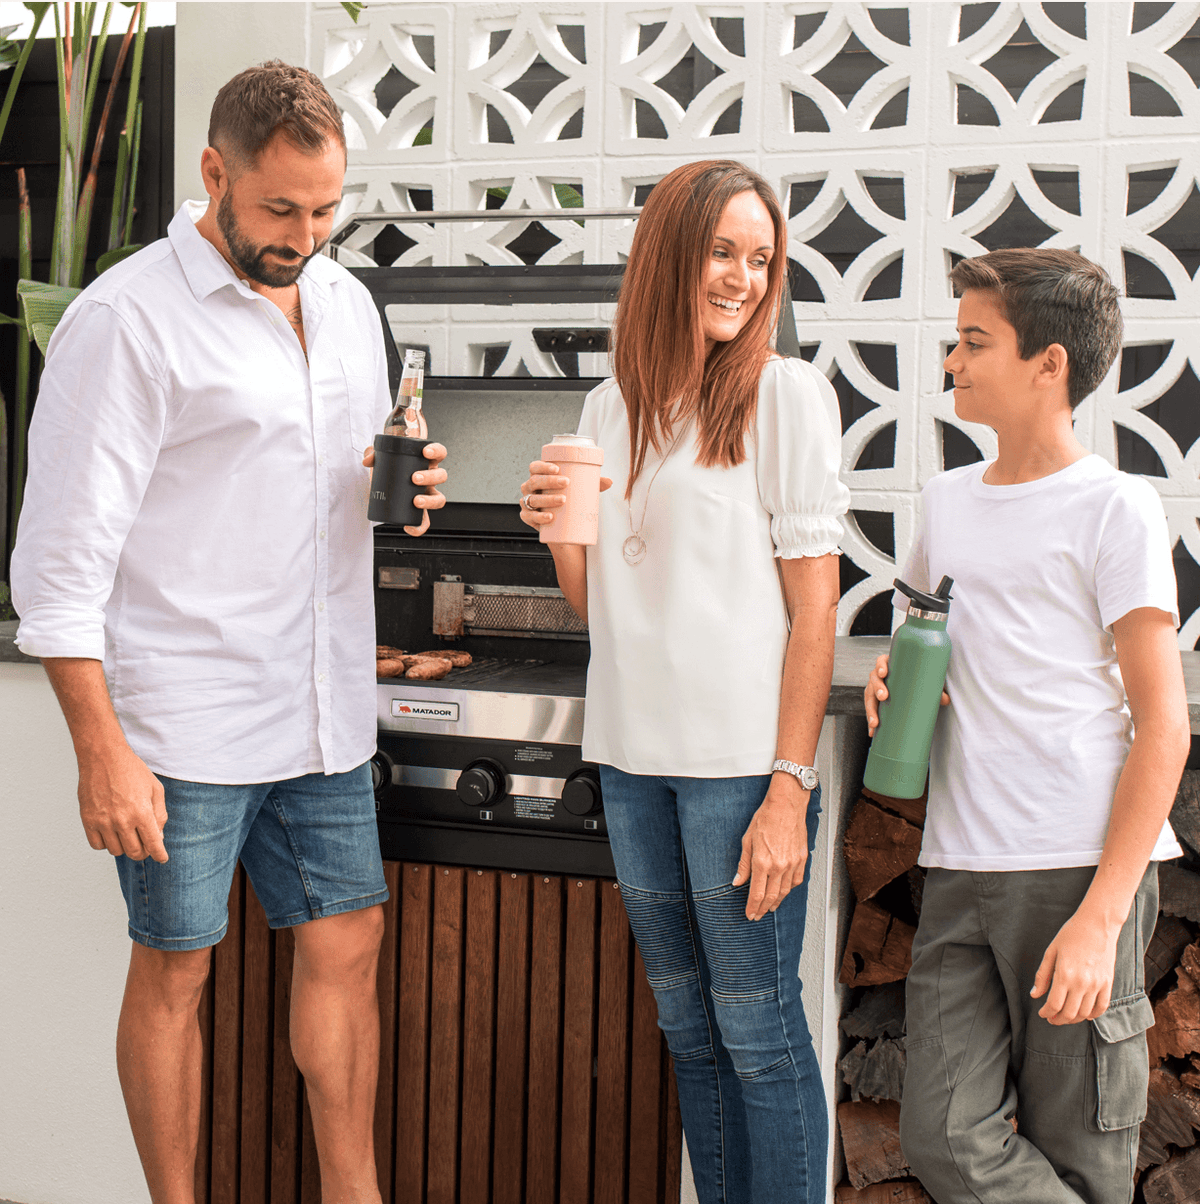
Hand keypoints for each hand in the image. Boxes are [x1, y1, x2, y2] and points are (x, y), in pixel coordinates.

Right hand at [78, 743, 168, 862]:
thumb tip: (158, 837)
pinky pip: (97, 845)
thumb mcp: (156, 789)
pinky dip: (106, 844)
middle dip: (143, 852)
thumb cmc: (133, 771)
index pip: (153, 844)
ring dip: (125, 847)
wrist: (104, 758)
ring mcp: (103, 822)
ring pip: (116, 851)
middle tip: (145, 845)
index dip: (159, 855)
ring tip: (128, 834)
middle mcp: (122, 820)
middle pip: (134, 852)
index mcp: (142, 812)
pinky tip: (112, 833)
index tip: (162, 858)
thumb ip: (159, 815)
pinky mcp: (87, 820)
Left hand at [361, 441, 448, 535]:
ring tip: (416, 500)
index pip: (439, 453)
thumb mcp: (380, 458)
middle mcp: (429, 479)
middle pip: (441, 476)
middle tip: (415, 478)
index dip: (436, 451)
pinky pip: (425, 521)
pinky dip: (420, 526)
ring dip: (430, 500)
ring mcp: (426, 495)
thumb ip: (371, 453)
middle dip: (430, 477)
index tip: (426, 452)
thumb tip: (368, 460)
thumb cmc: (388, 469)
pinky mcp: (419, 512)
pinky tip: (408, 526)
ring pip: (439, 499)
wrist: (381, 486)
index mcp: (424, 462)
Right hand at [518, 459, 611, 531]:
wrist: (560, 526)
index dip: (543, 466)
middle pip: (534, 481)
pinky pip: (530, 517)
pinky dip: (539, 517)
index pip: (534, 467)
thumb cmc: (566, 502)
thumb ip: (592, 484)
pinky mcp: (529, 518)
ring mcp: (528, 503)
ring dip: (547, 499)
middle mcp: (530, 489)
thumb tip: (609, 481)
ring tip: (563, 500)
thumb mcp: (578, 491)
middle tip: (566, 483)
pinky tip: (549, 517)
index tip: (557, 468)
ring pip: (533, 499)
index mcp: (538, 477)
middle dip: (549, 481)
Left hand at [732, 774, 810, 920]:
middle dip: (762, 909)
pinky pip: (796, 881)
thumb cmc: (765, 818)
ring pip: (785, 892)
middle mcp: (778, 866)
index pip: (756, 893)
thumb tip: (737, 882)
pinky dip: (789, 889)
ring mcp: (792, 864)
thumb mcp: (747, 840)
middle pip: (771, 897)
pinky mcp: (801, 859)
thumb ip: (743, 864)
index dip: (752, 907)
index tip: (749, 915)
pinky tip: (784, 892)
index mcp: (762, 862)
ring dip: (777, 903)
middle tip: (757, 916)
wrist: (786, 806)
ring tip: (770, 908)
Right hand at [864, 653, 949, 734]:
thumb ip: (937, 689)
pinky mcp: (877, 701)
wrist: (918, 688)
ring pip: (869, 696)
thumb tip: (945, 699)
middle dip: (876, 688)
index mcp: (892, 666)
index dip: (880, 666)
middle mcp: (881, 676)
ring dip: (870, 709)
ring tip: (875, 723)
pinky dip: (871, 720)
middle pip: (874, 679)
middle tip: (883, 697)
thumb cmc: (921, 680)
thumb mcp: (928, 682)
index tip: (884, 673)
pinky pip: (871, 709)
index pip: (881, 661)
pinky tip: (872, 732)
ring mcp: (877, 688)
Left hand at [1031, 908, 1120, 1023]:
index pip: (1054, 1004)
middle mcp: (1082, 983)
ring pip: (1085, 1013)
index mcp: (1065, 974)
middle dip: (1058, 1020)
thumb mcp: (1051, 952)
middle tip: (1051, 1018)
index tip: (1042, 1013)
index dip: (1047, 1013)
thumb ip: (1042, 975)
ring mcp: (1097, 984)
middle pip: (1069, 1013)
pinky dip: (1093, 1015)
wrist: (1097, 925)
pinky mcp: (1108, 983)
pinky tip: (1084, 1014)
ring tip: (1065, 1015)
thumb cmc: (1070, 935)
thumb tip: (1035, 994)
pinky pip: (1102, 1007)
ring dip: (1073, 1019)